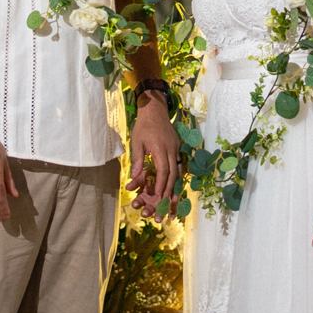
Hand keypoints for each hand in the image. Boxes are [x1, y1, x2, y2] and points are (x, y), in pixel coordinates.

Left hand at [128, 96, 181, 211]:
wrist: (155, 109)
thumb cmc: (143, 125)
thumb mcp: (136, 141)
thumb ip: (137, 159)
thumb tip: (134, 177)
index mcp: (161, 149)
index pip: (164, 170)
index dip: (162, 185)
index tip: (159, 196)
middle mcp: (171, 150)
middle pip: (173, 173)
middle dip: (170, 189)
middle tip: (167, 202)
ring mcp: (176, 148)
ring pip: (178, 170)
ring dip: (175, 184)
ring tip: (173, 197)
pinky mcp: (177, 147)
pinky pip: (178, 164)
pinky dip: (176, 175)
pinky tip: (174, 183)